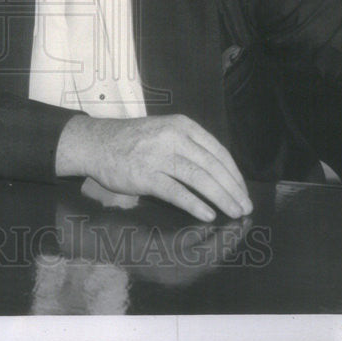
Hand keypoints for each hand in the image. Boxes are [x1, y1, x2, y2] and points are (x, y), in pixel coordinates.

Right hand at [55, 114, 252, 220]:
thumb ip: (189, 145)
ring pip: (199, 179)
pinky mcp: (145, 175)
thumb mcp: (164, 131)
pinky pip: (177, 192)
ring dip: (221, 198)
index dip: (234, 174)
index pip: (218, 151)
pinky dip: (195, 204)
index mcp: (182, 126)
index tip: (243, 191)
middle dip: (233, 189)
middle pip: (212, 166)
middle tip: (245, 207)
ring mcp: (159, 156)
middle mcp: (173, 137)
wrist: (96, 143)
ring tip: (234, 213)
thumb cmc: (132, 140)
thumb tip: (218, 173)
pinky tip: (208, 215)